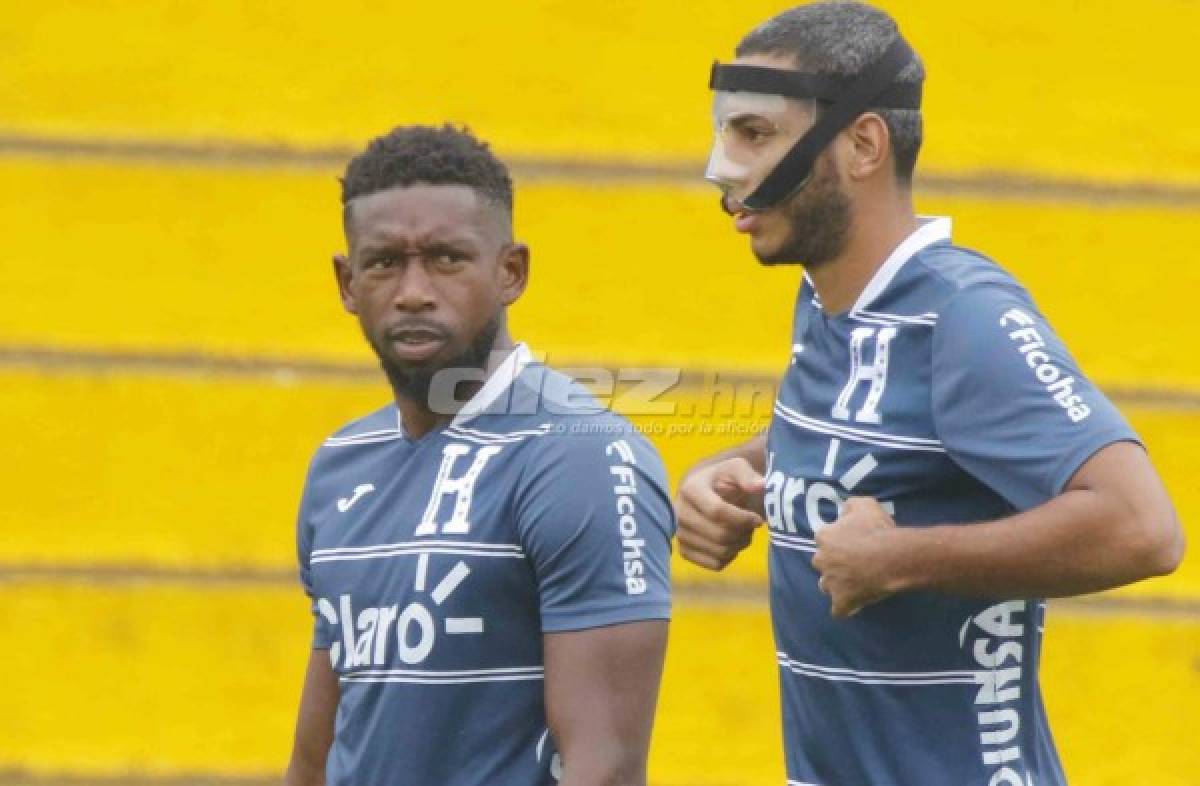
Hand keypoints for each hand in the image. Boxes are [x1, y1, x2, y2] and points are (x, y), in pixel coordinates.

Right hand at [675, 458, 764, 570]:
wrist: (706, 493)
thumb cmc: (724, 480)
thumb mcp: (736, 468)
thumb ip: (748, 475)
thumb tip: (760, 485)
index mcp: (690, 489)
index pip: (717, 511)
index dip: (743, 519)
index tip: (758, 519)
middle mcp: (679, 513)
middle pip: (720, 534)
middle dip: (744, 532)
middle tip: (752, 525)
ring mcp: (679, 534)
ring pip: (720, 551)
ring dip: (740, 544)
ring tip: (743, 531)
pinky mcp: (684, 551)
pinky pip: (716, 564)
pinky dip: (731, 556)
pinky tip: (732, 541)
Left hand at [812, 497, 900, 617]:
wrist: (892, 557)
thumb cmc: (878, 530)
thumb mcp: (864, 504)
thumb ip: (850, 506)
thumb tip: (844, 512)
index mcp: (824, 537)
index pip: (824, 539)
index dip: (838, 541)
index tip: (852, 543)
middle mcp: (821, 560)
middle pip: (822, 563)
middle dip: (834, 563)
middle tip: (855, 563)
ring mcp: (830, 583)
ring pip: (826, 586)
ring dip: (836, 585)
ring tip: (854, 584)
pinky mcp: (842, 601)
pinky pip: (839, 609)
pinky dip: (846, 608)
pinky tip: (856, 605)